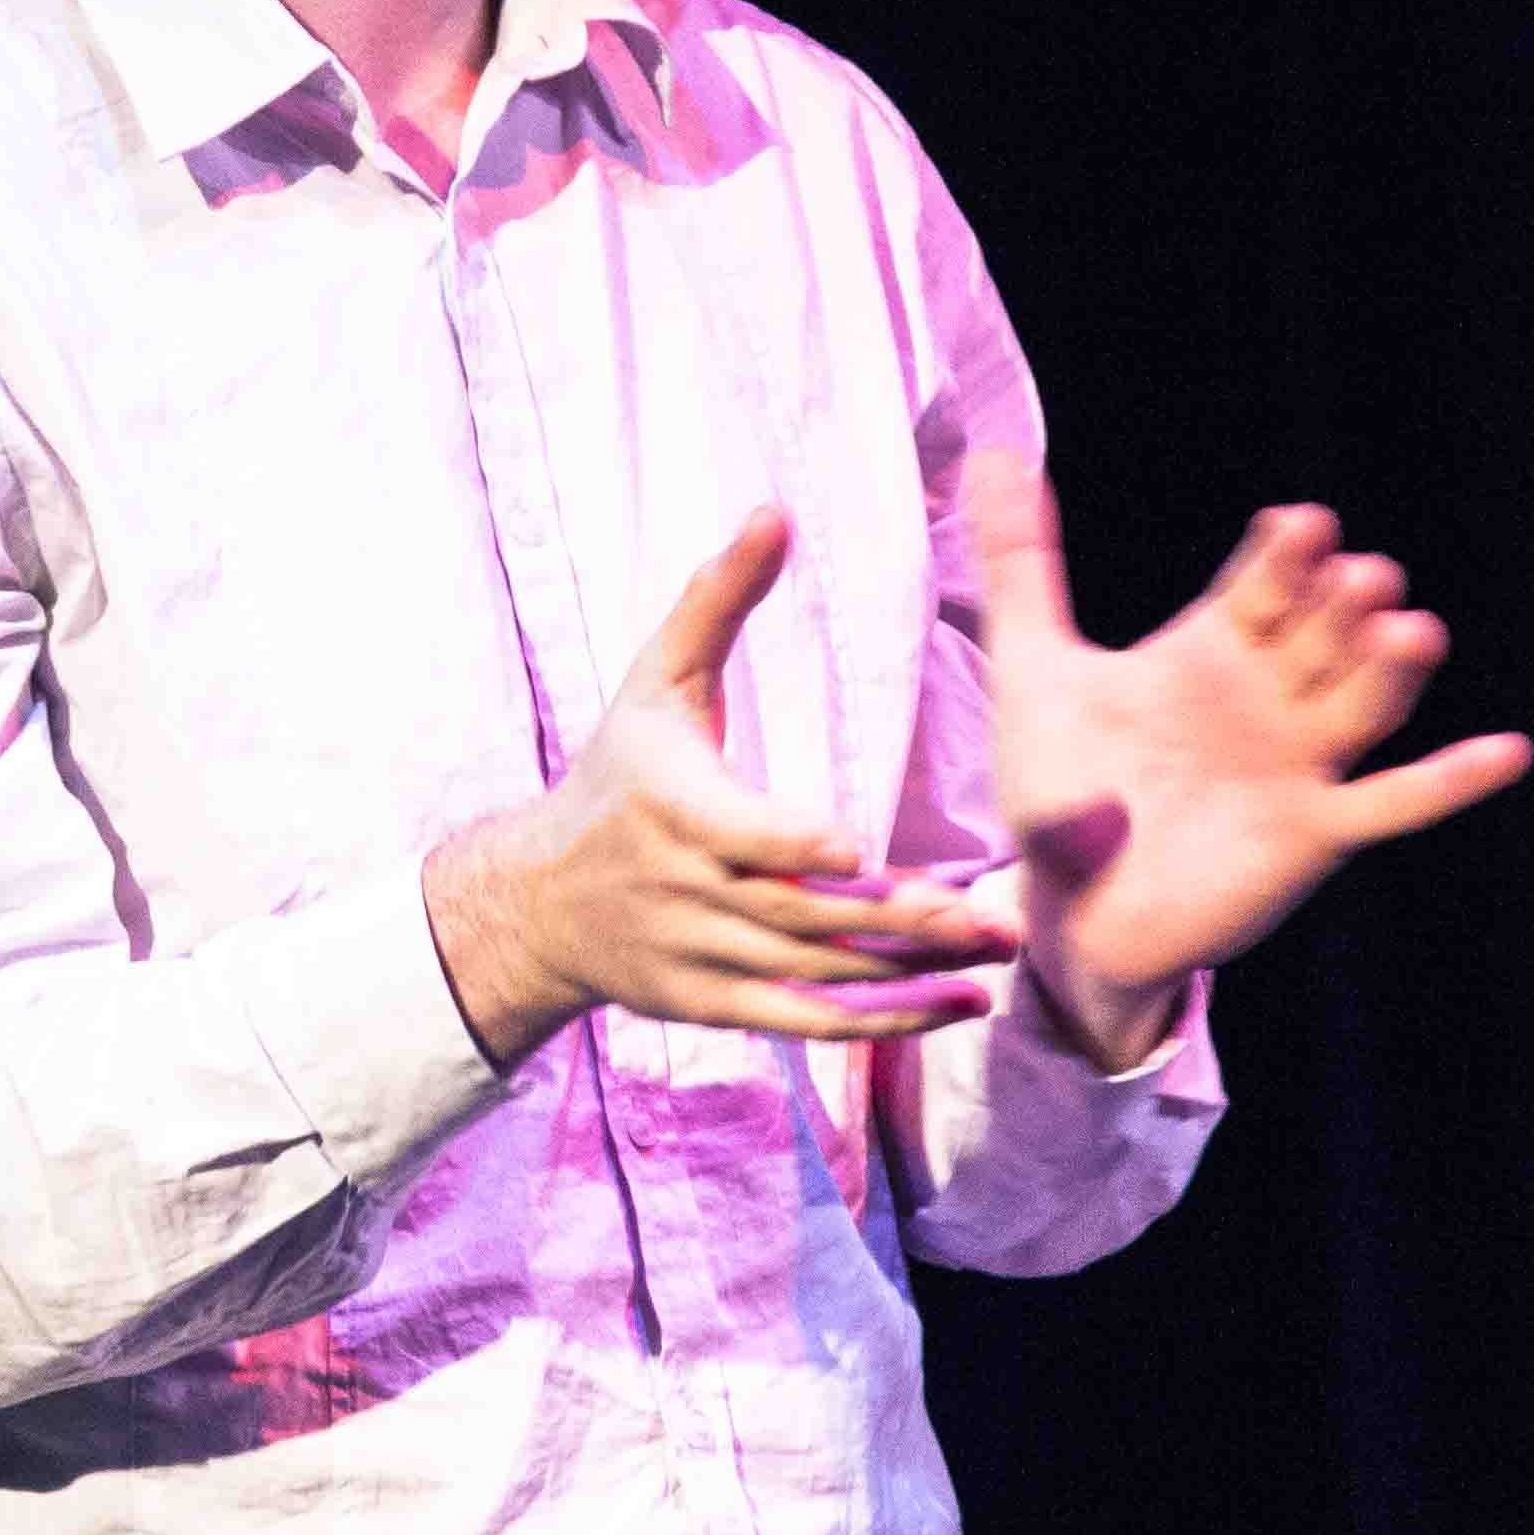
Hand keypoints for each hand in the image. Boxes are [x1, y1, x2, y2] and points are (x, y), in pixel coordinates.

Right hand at [422, 507, 1020, 1071]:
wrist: (536, 902)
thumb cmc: (615, 776)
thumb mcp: (653, 680)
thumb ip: (717, 600)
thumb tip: (775, 512)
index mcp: (671, 807)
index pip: (739, 836)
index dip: (795, 848)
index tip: (856, 851)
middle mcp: (686, 891)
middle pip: (801, 913)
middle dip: (898, 919)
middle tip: (990, 916)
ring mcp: (701, 957)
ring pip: (816, 973)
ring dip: (910, 971)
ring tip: (996, 957)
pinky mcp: (717, 1005)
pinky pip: (807, 1022)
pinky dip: (883, 1021)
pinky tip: (956, 1003)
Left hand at [960, 450, 1532, 1066]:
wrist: (1068, 909)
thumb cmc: (1055, 785)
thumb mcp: (1031, 666)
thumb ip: (1019, 564)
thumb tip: (990, 455)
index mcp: (1210, 649)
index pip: (1263, 586)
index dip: (1285, 557)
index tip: (1299, 525)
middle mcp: (1267, 696)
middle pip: (1323, 633)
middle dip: (1344, 602)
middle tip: (1361, 574)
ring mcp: (1297, 763)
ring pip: (1364, 702)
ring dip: (1392, 667)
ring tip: (1414, 629)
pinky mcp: (1313, 831)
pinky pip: (1392, 803)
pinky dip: (1450, 781)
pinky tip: (1506, 751)